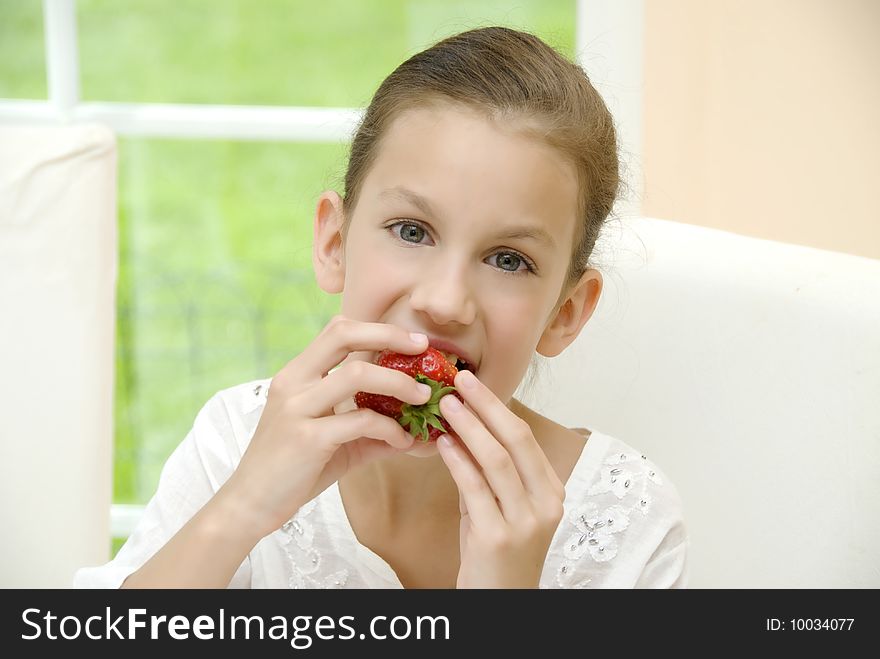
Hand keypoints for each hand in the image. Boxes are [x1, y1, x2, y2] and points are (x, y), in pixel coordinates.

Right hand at [220, 315, 432, 540]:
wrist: (252, 504)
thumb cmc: (293, 468)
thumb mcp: (333, 439)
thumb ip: (369, 426)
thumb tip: (414, 428)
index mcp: (296, 374)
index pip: (337, 330)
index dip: (378, 328)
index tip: (411, 341)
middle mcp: (293, 382)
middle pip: (343, 335)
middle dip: (389, 335)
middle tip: (422, 349)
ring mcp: (298, 408)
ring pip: (357, 374)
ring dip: (398, 383)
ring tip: (422, 397)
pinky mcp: (308, 438)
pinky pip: (361, 420)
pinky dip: (390, 428)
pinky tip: (403, 441)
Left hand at [437, 369, 565, 588]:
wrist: (499, 603)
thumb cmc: (496, 555)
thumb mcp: (500, 508)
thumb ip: (488, 473)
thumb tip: (464, 428)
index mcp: (551, 492)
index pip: (525, 438)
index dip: (498, 406)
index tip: (474, 383)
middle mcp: (545, 504)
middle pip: (517, 441)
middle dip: (487, 406)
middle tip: (461, 380)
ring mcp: (524, 522)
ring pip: (498, 461)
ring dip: (470, 427)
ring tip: (447, 405)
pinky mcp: (498, 537)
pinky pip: (475, 488)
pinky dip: (458, 460)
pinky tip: (443, 443)